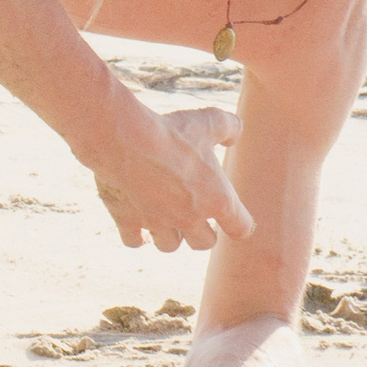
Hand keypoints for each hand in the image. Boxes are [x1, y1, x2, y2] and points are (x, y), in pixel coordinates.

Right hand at [85, 103, 253, 252]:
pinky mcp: (127, 221)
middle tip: (193, 213)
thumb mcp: (208, 121)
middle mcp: (190, 219)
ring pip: (169, 246)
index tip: (230, 215)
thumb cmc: (170, 132)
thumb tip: (234, 134)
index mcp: (217, 200)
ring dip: (169, 235)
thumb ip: (229, 128)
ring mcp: (157, 223)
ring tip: (163, 218)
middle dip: (201, 231)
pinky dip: (136, 236)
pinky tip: (136, 224)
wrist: (124, 140)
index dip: (238, 222)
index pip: (242, 228)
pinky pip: (133, 242)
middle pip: (204, 243)